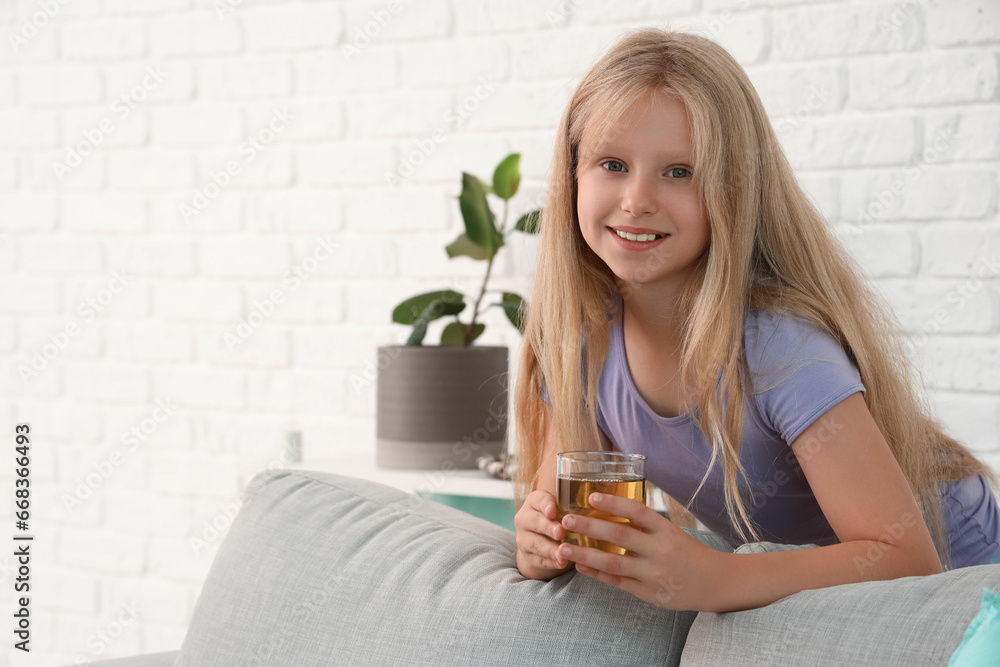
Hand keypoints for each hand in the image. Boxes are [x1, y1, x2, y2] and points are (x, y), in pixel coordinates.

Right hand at [514, 490, 571, 578]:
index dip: (546, 505)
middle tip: (561, 532)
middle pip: (534, 521)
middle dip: (548, 527)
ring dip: (550, 549)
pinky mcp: (527, 557)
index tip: (554, 512)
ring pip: (535, 543)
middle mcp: (525, 518)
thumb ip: (577, 505)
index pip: (539, 499)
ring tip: (562, 554)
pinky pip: (538, 560)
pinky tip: (561, 563)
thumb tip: (602, 500)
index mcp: (535, 501)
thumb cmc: (560, 521)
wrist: (543, 544)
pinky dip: (550, 562)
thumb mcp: (565, 510)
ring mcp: (524, 538)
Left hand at [556, 492, 724, 610]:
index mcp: (667, 531)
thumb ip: (646, 525)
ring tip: (563, 547)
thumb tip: (611, 510)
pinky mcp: (647, 592)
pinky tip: (579, 566)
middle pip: (620, 536)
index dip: (614, 504)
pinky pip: (617, 582)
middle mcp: (660, 551)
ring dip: (585, 554)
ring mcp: (653, 573)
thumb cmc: (688, 552)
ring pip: (613, 563)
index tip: (592, 496)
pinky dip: (596, 574)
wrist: (714, 582)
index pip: (637, 512)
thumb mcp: (672, 532)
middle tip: (566, 520)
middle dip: (590, 527)